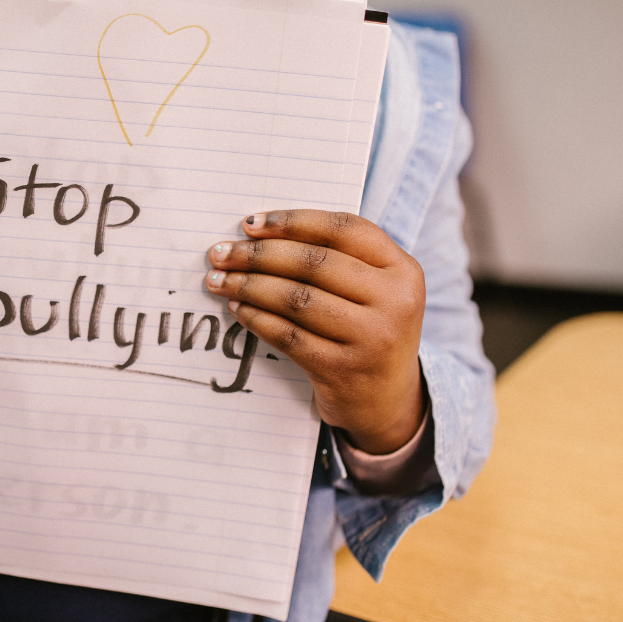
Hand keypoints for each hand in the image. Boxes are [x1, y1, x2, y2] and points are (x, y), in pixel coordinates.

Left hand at [205, 210, 425, 453]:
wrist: (387, 400)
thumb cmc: (368, 329)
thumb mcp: (374, 290)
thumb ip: (337, 258)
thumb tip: (260, 233)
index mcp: (403, 269)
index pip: (343, 229)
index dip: (292, 221)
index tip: (250, 223)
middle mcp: (394, 301)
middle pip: (314, 263)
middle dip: (258, 255)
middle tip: (221, 253)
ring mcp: (370, 339)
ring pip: (296, 299)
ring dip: (249, 285)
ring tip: (219, 280)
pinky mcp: (342, 370)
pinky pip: (287, 335)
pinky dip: (256, 318)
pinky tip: (237, 308)